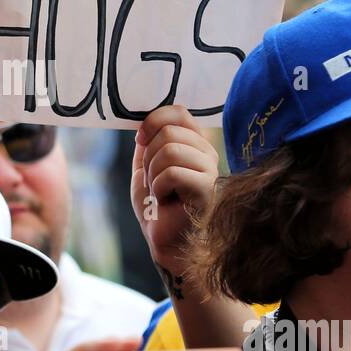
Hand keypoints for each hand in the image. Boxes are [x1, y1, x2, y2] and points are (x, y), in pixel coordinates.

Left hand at [131, 105, 219, 276]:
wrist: (163, 239)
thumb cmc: (156, 205)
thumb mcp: (144, 167)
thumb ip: (147, 142)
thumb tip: (143, 122)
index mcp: (194, 142)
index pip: (178, 112)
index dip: (153, 121)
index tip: (140, 139)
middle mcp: (207, 152)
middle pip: (168, 132)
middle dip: (148, 157)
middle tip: (153, 179)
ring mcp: (210, 170)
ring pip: (169, 151)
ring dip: (153, 175)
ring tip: (159, 192)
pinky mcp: (208, 189)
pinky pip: (172, 173)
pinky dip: (158, 187)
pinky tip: (165, 200)